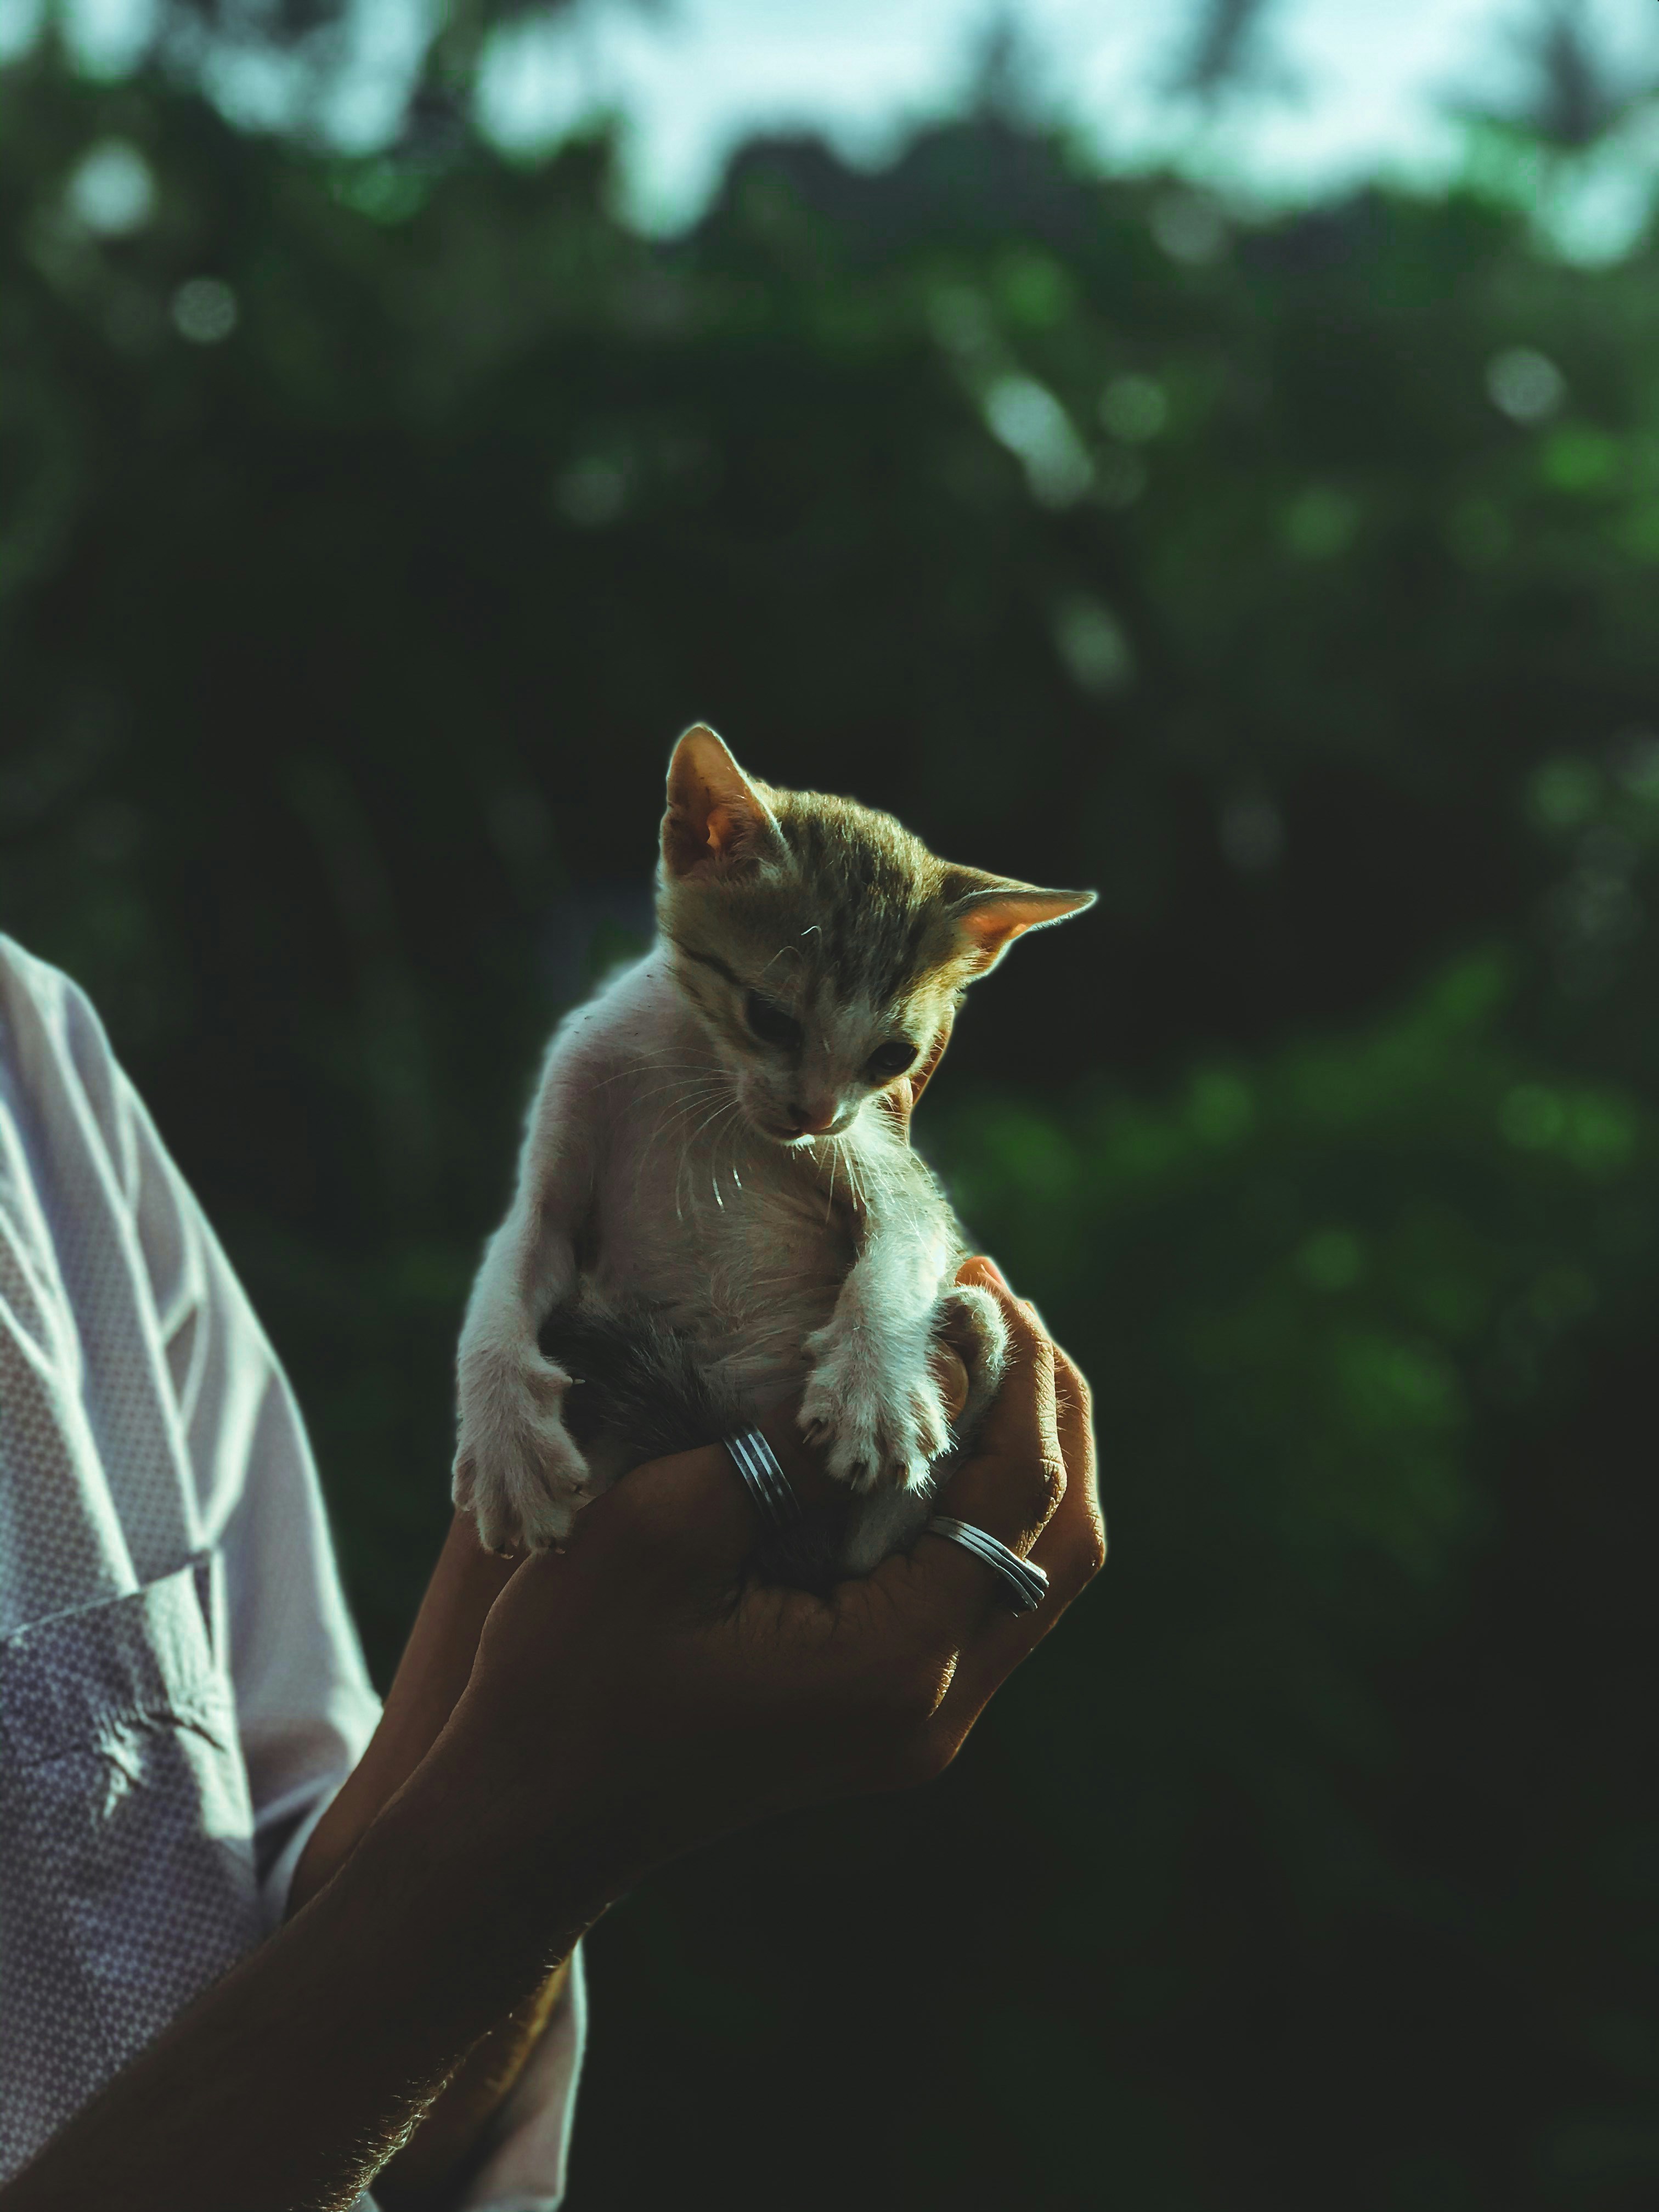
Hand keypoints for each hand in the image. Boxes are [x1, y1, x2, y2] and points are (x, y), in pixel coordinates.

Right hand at [454, 1262, 1102, 1892]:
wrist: (532, 1815)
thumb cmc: (571, 1671)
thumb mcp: (664, 1529)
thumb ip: (791, 1451)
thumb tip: (892, 1368)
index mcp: (894, 1662)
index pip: (1017, 1496)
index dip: (1017, 1377)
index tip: (981, 1282)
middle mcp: (933, 1705)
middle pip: (1063, 1541)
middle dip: (1049, 1409)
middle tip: (999, 1300)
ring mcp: (918, 1720)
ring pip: (1035, 1573)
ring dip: (1025, 1457)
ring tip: (984, 1350)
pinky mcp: (887, 1712)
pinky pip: (982, 1598)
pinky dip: (981, 1507)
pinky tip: (935, 1435)